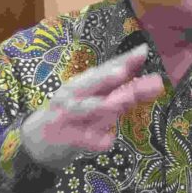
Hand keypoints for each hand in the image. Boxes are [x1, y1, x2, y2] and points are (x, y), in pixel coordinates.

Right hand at [21, 44, 163, 170]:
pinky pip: (81, 138)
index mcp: (83, 84)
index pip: (105, 69)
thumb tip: (154, 82)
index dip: (123, 60)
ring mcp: (67, 116)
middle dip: (106, 77)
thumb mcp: (97, 102)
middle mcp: (74, 95)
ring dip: (99, 105)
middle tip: (123, 71)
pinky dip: (93, 140)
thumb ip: (124, 93)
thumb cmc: (73, 116)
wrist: (36, 141)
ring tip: (119, 102)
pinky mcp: (64, 138)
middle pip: (91, 84)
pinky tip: (108, 140)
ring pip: (84, 108)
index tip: (143, 51)